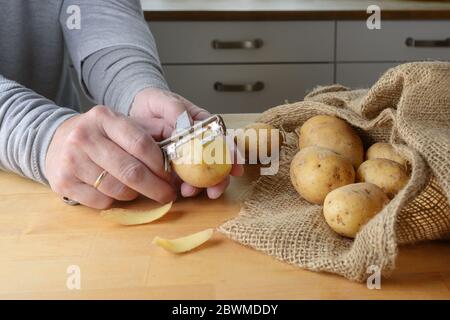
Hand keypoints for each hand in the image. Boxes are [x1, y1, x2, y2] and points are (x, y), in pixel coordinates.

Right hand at [45, 106, 175, 208]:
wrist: (55, 141)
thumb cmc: (99, 135)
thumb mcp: (120, 124)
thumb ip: (150, 132)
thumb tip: (183, 149)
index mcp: (104, 118)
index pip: (141, 144)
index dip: (160, 164)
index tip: (171, 176)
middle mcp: (84, 137)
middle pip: (131, 171)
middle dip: (156, 187)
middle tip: (168, 194)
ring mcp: (71, 160)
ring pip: (117, 190)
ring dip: (136, 195)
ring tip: (141, 191)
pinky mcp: (63, 183)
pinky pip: (101, 202)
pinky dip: (116, 202)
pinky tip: (118, 193)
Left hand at [130, 87, 243, 198]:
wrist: (136, 110)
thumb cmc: (155, 103)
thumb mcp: (165, 101)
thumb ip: (177, 111)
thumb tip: (187, 127)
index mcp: (203, 124)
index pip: (224, 139)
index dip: (232, 154)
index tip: (235, 166)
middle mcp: (199, 141)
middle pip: (217, 162)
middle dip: (220, 179)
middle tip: (215, 189)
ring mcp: (188, 154)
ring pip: (202, 173)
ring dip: (201, 186)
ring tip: (191, 192)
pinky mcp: (175, 165)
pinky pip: (183, 178)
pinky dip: (185, 186)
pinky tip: (182, 191)